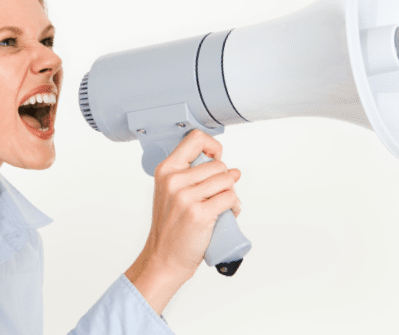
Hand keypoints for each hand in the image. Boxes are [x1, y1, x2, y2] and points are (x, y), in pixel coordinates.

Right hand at [126, 129, 240, 313]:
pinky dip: (234, 206)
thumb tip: (233, 170)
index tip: (215, 159)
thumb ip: (194, 177)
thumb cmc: (170, 228)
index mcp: (166, 171)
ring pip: (227, 180)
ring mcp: (186, 197)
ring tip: (223, 205)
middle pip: (218, 165)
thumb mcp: (172, 193)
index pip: (195, 139)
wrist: (164, 258)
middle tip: (218, 195)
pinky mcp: (200, 213)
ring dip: (231, 193)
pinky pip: (230, 198)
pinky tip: (227, 213)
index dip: (213, 146)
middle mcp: (174, 181)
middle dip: (225, 179)